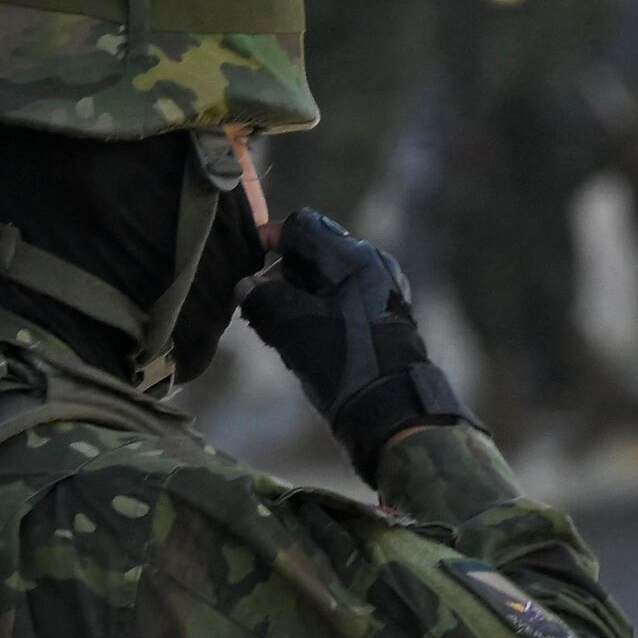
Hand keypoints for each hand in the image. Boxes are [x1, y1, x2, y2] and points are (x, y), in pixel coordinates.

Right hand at [239, 212, 474, 479]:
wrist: (390, 411)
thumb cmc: (343, 363)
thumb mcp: (293, 327)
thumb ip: (264, 298)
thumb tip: (247, 285)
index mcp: (353, 257)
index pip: (303, 226)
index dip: (270, 238)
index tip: (249, 261)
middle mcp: (372, 265)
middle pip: (315, 250)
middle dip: (282, 272)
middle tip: (259, 302)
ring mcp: (382, 291)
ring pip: (327, 277)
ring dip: (298, 293)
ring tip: (277, 326)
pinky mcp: (385, 316)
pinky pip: (343, 298)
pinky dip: (318, 308)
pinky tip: (303, 337)